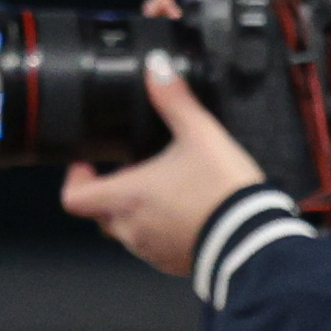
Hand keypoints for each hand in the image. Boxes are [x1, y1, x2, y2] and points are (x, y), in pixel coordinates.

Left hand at [59, 32, 272, 277]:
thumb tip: (157, 66)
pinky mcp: (173, 263)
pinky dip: (160, 230)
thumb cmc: (222, 191)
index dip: (75, 179)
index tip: (88, 162)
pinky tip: (185, 213)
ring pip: (127, 231)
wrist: (256, 240)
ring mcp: (152, 249)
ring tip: (163, 190)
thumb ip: (174, 99)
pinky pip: (154, 246)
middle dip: (110, 191)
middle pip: (99, 212)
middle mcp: (131, 228)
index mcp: (126, 196)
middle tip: (133, 171)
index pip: (73, 197)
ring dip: (136, 211)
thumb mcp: (200, 134)